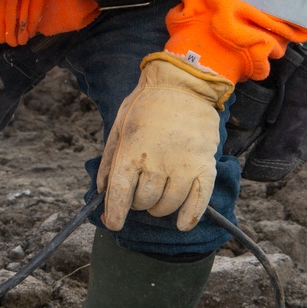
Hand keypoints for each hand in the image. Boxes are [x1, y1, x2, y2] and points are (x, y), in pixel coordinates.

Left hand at [97, 54, 232, 232]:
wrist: (184, 83)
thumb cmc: (147, 104)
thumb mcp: (118, 127)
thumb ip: (109, 161)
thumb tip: (101, 191)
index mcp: (131, 151)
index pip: (120, 194)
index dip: (115, 214)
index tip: (113, 222)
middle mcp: (157, 162)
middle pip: (143, 201)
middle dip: (137, 203)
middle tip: (139, 193)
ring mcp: (183, 165)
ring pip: (167, 205)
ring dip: (159, 208)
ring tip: (157, 198)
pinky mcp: (205, 165)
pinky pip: (198, 201)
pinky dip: (189, 217)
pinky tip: (182, 223)